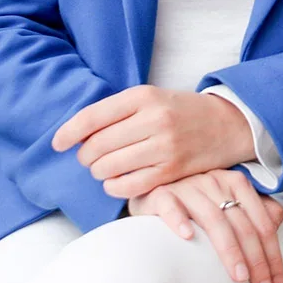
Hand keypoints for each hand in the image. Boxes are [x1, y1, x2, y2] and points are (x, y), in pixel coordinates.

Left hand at [50, 85, 252, 198]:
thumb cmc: (178, 110)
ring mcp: (163, 147)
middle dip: (85, 156)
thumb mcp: (150, 98)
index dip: (69, 132)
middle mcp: (153, 119)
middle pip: (97, 145)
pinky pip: (128, 186)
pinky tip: (116, 181)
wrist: (225, 124)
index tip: (57, 143)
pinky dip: (114, 187)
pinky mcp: (171, 171)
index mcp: (143, 95)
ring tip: (103, 168)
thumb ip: (116, 112)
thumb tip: (77, 134)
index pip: (93, 116)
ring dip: (98, 172)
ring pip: (109, 167)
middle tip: (88, 157)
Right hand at [127, 168, 282, 282]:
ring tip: (239, 276)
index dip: (272, 252)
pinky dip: (179, 220)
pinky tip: (188, 236)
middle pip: (241, 223)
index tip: (276, 281)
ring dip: (229, 249)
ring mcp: (188, 187)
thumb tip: (278, 220)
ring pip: (213, 218)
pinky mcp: (161, 194)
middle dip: (255, 259)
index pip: (261, 220)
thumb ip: (254, 210)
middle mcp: (214, 181)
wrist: (156, 188)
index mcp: (235, 182)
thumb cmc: (197, 201)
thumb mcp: (228, 201)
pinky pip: (171, 206)